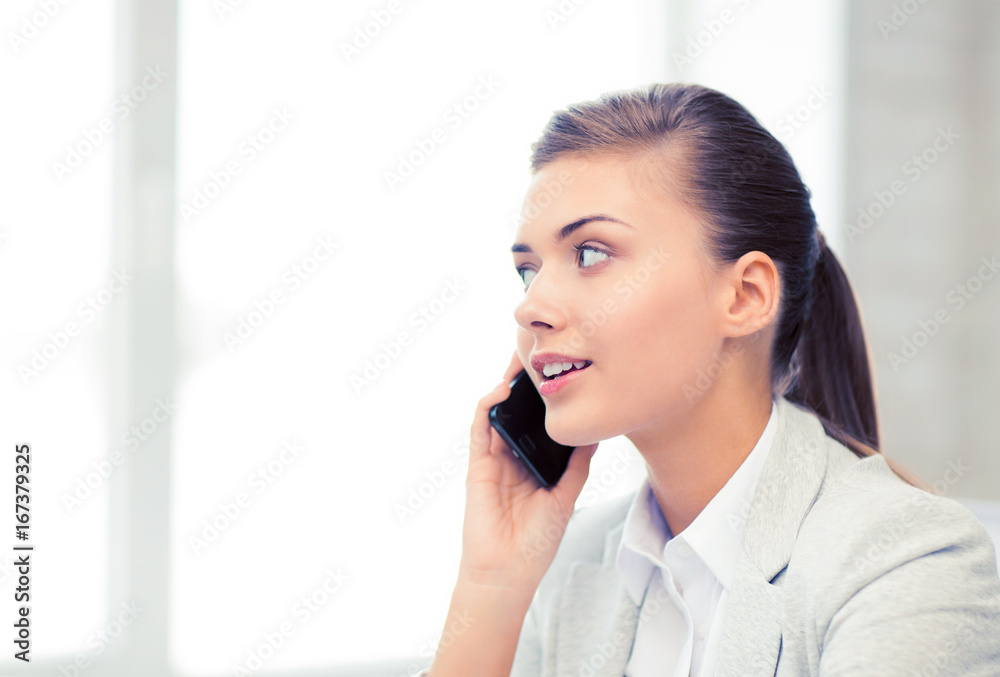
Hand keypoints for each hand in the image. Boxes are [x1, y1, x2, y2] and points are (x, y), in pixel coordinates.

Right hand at [458, 349, 597, 591]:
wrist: (508, 572)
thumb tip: (594, 435)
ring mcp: (494, 459)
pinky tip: (501, 391)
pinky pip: (480, 429)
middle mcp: (513, 456)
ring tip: (521, 361)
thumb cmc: (536, 541)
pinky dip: (487, 406)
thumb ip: (577, 465)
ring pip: (498, 412)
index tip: (563, 372)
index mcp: (534, 463)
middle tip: (539, 354)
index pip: (540, 422)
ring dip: (506, 385)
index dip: (547, 398)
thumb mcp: (565, 497)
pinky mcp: (478, 465)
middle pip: (519, 411)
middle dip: (526, 383)